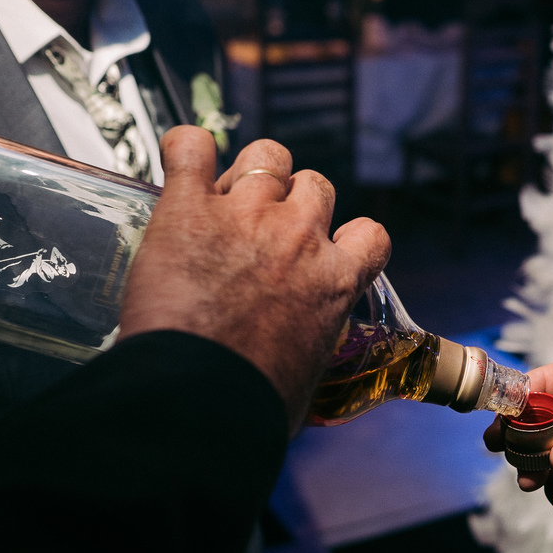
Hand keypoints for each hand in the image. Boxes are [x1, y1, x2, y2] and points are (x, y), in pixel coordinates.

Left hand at [119, 127, 390, 435]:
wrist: (200, 397)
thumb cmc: (252, 404)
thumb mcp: (306, 376)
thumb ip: (306, 349)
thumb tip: (291, 376)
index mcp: (336, 282)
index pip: (371, 235)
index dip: (351, 236)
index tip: (330, 248)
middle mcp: (300, 238)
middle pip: (316, 185)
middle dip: (295, 199)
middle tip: (263, 227)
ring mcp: (246, 215)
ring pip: (267, 156)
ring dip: (251, 170)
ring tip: (225, 192)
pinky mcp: (189, 208)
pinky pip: (190, 148)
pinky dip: (186, 148)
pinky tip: (181, 159)